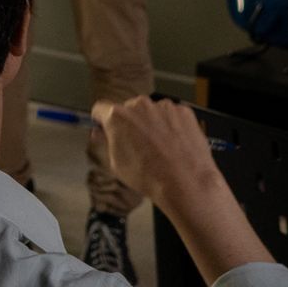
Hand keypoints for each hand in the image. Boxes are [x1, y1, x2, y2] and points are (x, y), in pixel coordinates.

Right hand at [91, 96, 224, 207]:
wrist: (185, 182)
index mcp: (117, 116)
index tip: (105, 126)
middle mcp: (139, 105)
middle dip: (131, 123)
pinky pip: (172, 115)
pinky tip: (175, 144)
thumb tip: (101, 133)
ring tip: (160, 148)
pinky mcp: (183, 112)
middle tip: (138, 145)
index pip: (101, 109)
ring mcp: (163, 107)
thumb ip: (106, 142)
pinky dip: (172, 126)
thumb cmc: (150, 176)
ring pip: (152, 112)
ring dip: (152, 124)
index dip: (102, 120)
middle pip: (129, 110)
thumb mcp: (116, 164)